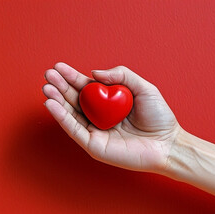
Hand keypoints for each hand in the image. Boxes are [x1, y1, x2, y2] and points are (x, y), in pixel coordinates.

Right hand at [43, 63, 180, 172]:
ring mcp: (94, 131)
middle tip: (48, 74)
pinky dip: (62, 117)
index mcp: (108, 102)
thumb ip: (121, 75)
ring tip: (47, 88)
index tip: (58, 66)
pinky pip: (74, 130)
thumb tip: (94, 73)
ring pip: (70, 114)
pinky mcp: (93, 145)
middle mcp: (98, 116)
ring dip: (57, 100)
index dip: (71, 77)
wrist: (168, 144)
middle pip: (74, 99)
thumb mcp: (143, 87)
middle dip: (59, 86)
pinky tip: (52, 105)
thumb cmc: (159, 117)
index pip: (85, 88)